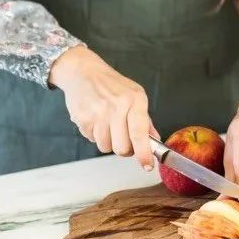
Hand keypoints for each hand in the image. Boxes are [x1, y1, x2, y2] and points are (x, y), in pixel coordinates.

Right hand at [48, 45, 156, 170]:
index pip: (140, 133)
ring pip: (106, 147)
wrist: (85, 72)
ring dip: (107, 141)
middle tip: (122, 137)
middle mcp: (118, 106)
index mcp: (135, 100)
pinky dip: (94, 135)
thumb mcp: (135, 96)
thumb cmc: (113, 85)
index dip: (143, 152)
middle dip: (123, 149)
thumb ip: (145, 121)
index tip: (147, 166)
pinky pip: (92, 140)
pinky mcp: (83, 118)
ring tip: (107, 124)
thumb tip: (155, 142)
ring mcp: (99, 113)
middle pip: (122, 147)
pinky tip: (95, 119)